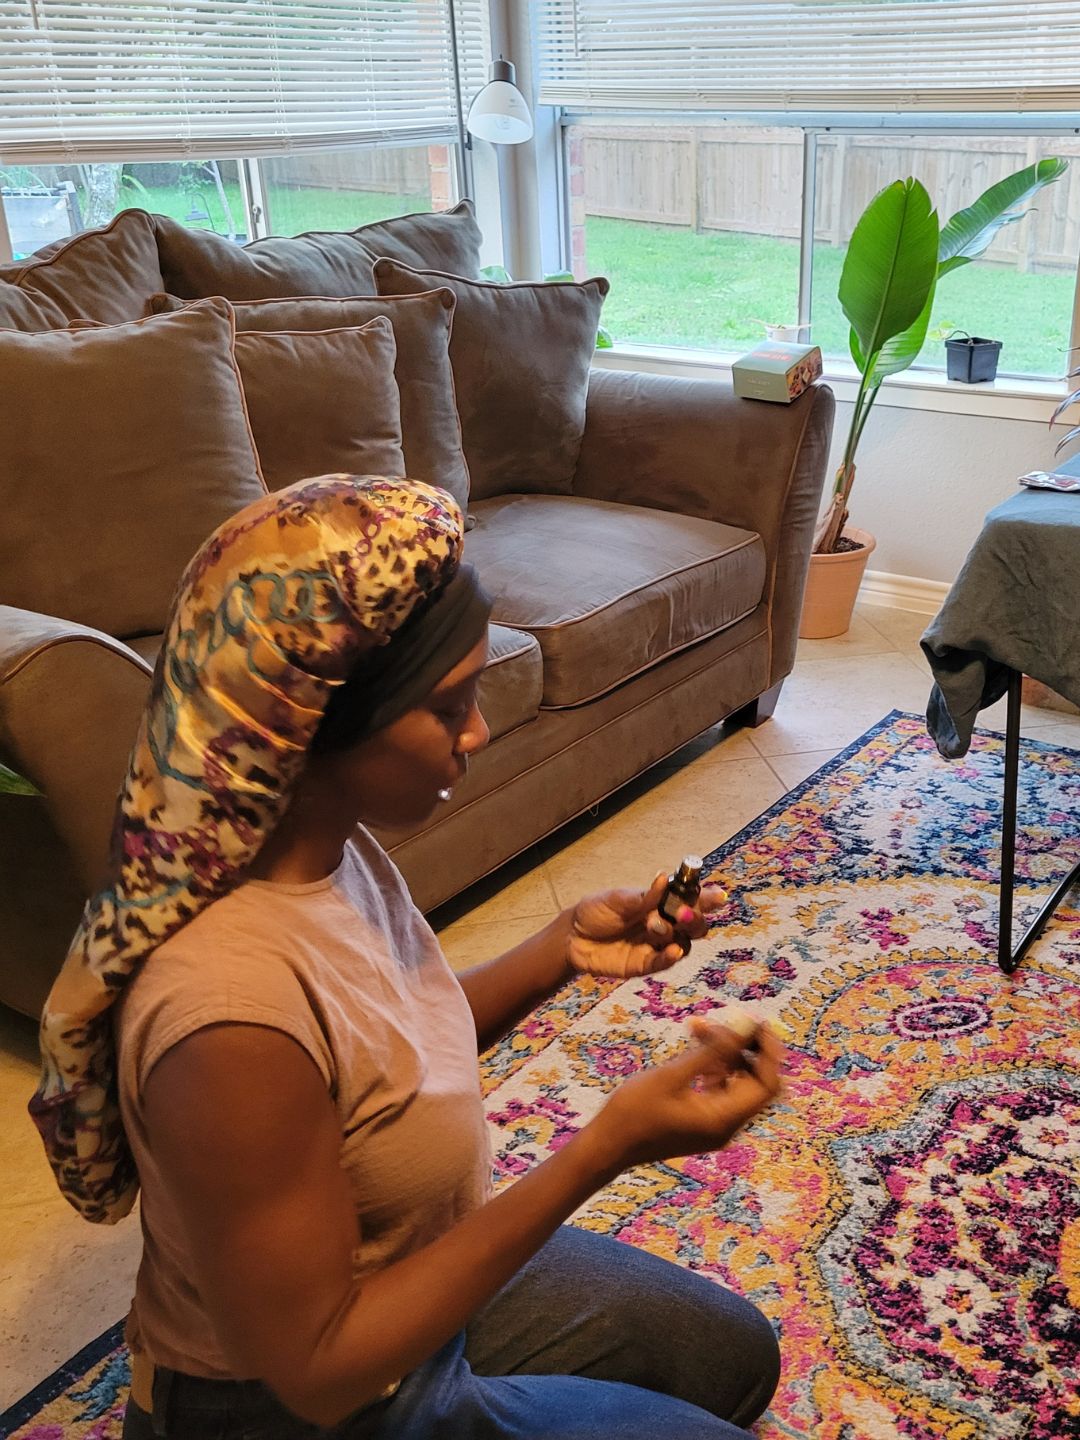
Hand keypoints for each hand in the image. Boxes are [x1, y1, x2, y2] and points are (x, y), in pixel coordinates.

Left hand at [567, 871, 726, 978]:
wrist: (572, 937)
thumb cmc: (596, 911)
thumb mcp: (615, 899)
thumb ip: (641, 896)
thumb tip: (663, 878)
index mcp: (660, 902)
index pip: (689, 899)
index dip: (706, 898)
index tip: (718, 895)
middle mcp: (664, 923)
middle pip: (694, 923)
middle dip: (695, 918)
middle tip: (685, 913)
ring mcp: (657, 945)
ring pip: (684, 943)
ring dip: (679, 935)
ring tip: (659, 928)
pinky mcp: (646, 964)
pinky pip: (665, 962)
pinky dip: (671, 956)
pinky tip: (673, 950)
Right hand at [587, 1019, 783, 1172]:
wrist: (607, 1146)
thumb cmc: (634, 1111)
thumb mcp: (672, 1075)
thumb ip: (710, 1052)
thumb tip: (742, 1027)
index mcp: (724, 1119)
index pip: (767, 1084)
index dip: (768, 1051)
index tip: (757, 1021)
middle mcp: (726, 1126)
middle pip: (755, 1082)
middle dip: (746, 1047)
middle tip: (731, 1018)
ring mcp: (714, 1126)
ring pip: (735, 1082)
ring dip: (724, 1052)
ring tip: (698, 1025)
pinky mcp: (701, 1122)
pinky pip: (718, 1089)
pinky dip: (712, 1066)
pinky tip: (693, 1046)